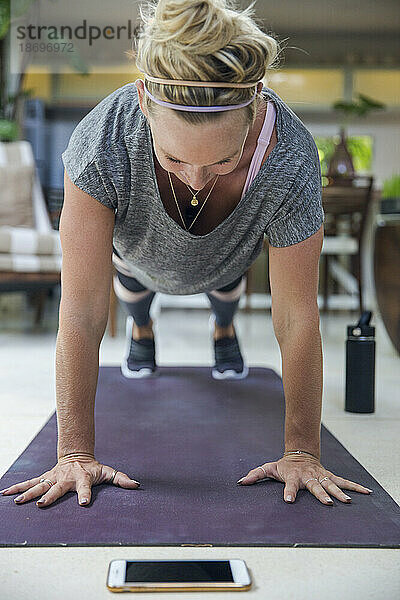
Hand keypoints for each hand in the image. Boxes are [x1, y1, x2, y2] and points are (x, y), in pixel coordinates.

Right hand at [0, 457, 140, 506]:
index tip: (84, 503)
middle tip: (41, 505)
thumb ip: (122, 479)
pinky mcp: (45, 478)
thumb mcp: (108, 472)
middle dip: (50, 497)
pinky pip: (30, 483)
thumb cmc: (93, 468)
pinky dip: (17, 487)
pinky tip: (5, 493)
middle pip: (57, 489)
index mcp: (82, 479)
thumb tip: (137, 485)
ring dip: (28, 494)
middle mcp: (66, 479)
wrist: (77, 455)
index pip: (85, 488)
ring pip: (39, 486)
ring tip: (16, 502)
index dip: (85, 495)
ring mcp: (53, 478)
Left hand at [236, 454, 372, 504]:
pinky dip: (355, 486)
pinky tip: (366, 492)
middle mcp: (308, 476)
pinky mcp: (329, 476)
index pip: (290, 485)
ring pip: (331, 484)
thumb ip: (255, 475)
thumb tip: (241, 482)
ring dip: (339, 492)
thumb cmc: (284, 465)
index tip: (288, 500)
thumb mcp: (269, 468)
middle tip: (328, 503)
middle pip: (315, 486)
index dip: (288, 492)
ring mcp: (320, 476)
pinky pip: (343, 481)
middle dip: (321, 494)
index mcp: (293, 476)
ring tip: (346, 501)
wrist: (300, 453)